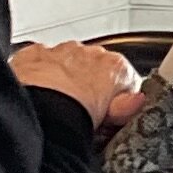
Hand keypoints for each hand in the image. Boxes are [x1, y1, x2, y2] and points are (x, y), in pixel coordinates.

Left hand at [12, 39, 139, 124]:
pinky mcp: (34, 55)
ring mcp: (61, 51)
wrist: (38, 113)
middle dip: (90, 87)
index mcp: (116, 66)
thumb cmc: (75, 117)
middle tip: (82, 113)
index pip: (126, 81)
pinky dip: (39, 73)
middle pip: (97, 70)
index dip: (118, 102)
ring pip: (68, 62)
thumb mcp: (112, 121)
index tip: (108, 116)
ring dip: (65, 78)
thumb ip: (127, 108)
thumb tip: (138, 101)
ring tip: (58, 106)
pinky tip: (38, 93)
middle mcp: (90, 53)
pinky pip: (40, 61)